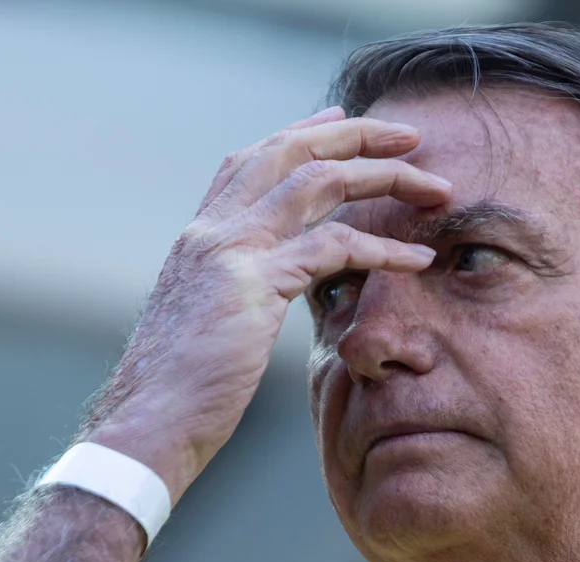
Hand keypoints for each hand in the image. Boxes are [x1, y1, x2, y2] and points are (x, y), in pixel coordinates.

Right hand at [84, 107, 451, 501]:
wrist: (145, 423)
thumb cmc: (180, 386)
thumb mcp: (207, 320)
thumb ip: (236, 287)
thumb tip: (267, 287)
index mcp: (201, 236)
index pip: (252, 160)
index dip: (300, 132)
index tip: (340, 120)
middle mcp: (212, 229)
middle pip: (290, 150)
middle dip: (356, 134)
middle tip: (408, 135)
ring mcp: (230, 250)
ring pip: (318, 182)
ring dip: (384, 177)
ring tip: (434, 187)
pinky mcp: (253, 284)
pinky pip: (333, 247)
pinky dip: (384, 250)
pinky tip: (420, 259)